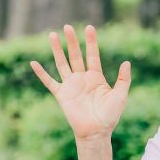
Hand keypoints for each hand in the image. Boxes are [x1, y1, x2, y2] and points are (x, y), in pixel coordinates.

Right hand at [30, 24, 130, 140]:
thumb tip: (126, 62)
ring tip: (52, 35)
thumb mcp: (120, 96)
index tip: (89, 27)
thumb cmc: (110, 116)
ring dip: (57, 50)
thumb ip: (123, 79)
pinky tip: (33, 63)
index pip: (92, 55)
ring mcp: (71, 85)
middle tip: (67, 26)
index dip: (91, 42)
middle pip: (75, 55)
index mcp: (96, 77)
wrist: (96, 132)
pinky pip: (49, 82)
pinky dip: (41, 73)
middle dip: (72, 41)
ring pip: (62, 63)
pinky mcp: (61, 95)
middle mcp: (82, 78)